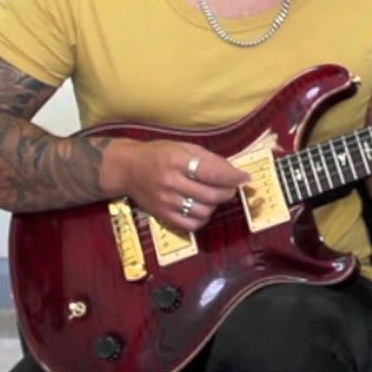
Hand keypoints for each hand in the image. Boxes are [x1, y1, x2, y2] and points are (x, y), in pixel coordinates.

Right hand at [117, 140, 249, 232]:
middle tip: (231, 188)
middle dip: (228, 192)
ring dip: (215, 205)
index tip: (245, 178)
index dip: (232, 176)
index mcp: (176, 160)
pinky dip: (202, 218)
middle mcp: (170, 181)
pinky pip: (191, 225)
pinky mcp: (162, 216)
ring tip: (213, 196)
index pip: (211, 172)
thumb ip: (207, 158)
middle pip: (211, 194)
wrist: (127, 169)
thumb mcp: (182, 147)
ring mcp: (165, 201)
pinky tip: (201, 208)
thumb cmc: (158, 154)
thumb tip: (234, 172)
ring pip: (203, 211)